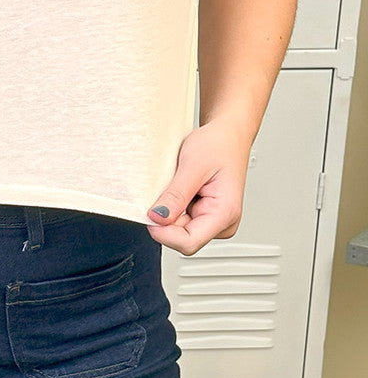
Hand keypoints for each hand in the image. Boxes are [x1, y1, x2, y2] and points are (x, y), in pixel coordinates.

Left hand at [145, 117, 252, 254]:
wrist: (228, 134)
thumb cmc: (219, 145)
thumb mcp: (192, 165)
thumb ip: (176, 195)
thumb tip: (157, 218)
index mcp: (225, 213)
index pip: (188, 242)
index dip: (164, 232)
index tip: (149, 213)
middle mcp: (223, 223)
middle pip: (182, 237)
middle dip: (167, 217)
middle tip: (166, 188)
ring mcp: (215, 221)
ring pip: (180, 230)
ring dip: (171, 210)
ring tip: (179, 184)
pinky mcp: (207, 216)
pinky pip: (182, 220)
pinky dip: (174, 206)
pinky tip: (181, 188)